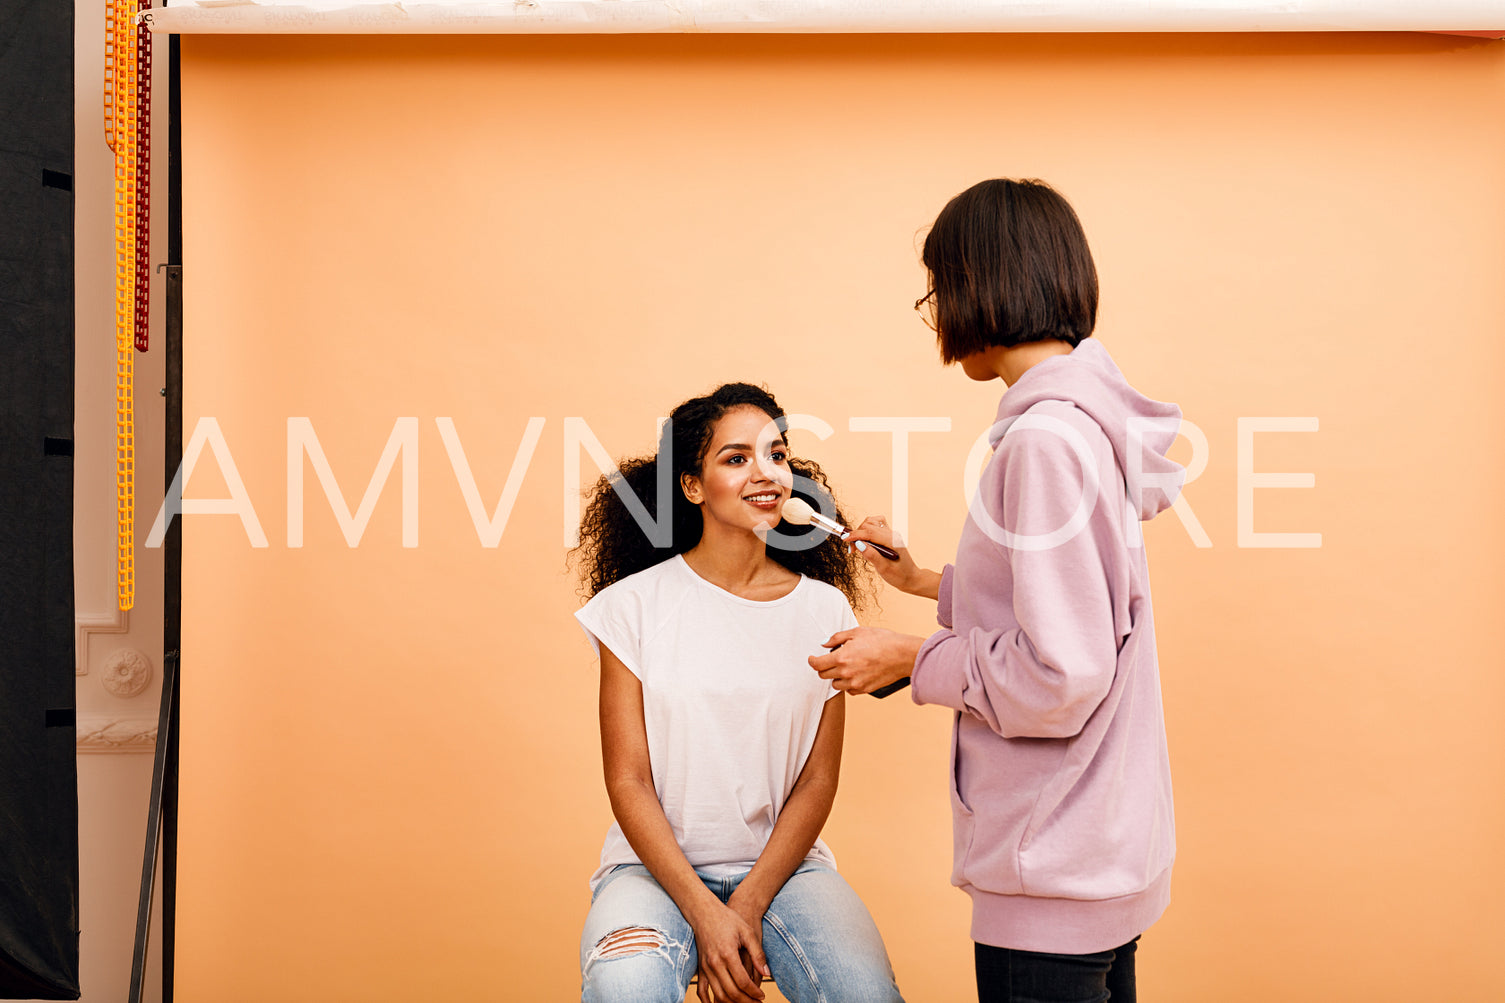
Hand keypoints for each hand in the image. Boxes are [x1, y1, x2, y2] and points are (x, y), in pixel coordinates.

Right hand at [690, 900, 768, 1002]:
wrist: (704, 912)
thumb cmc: (728, 919)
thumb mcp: (747, 932)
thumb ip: (758, 953)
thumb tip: (766, 973)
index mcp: (728, 954)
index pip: (742, 982)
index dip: (754, 993)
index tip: (762, 996)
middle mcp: (714, 963)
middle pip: (731, 992)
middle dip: (746, 1002)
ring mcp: (705, 967)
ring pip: (718, 995)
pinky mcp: (700, 968)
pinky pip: (701, 991)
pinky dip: (708, 1002)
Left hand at [809, 626, 923, 694]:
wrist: (902, 655)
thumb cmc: (883, 641)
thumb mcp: (857, 632)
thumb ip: (837, 638)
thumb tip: (824, 643)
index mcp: (842, 657)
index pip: (818, 665)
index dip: (812, 661)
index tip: (812, 658)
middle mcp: (846, 673)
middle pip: (824, 675)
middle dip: (824, 668)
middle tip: (829, 661)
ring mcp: (855, 683)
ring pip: (836, 685)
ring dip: (836, 677)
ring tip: (845, 667)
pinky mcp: (864, 689)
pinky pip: (849, 690)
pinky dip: (848, 684)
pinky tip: (854, 675)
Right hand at [844, 516, 938, 598]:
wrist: (911, 578)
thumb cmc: (899, 575)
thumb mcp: (884, 569)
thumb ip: (872, 555)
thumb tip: (859, 544)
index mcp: (892, 541)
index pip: (869, 532)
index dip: (855, 535)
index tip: (844, 539)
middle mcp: (892, 535)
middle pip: (869, 525)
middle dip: (857, 534)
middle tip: (852, 550)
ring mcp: (891, 534)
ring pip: (872, 523)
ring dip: (861, 531)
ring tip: (858, 546)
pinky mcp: (889, 536)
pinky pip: (876, 527)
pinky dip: (867, 531)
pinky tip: (866, 542)